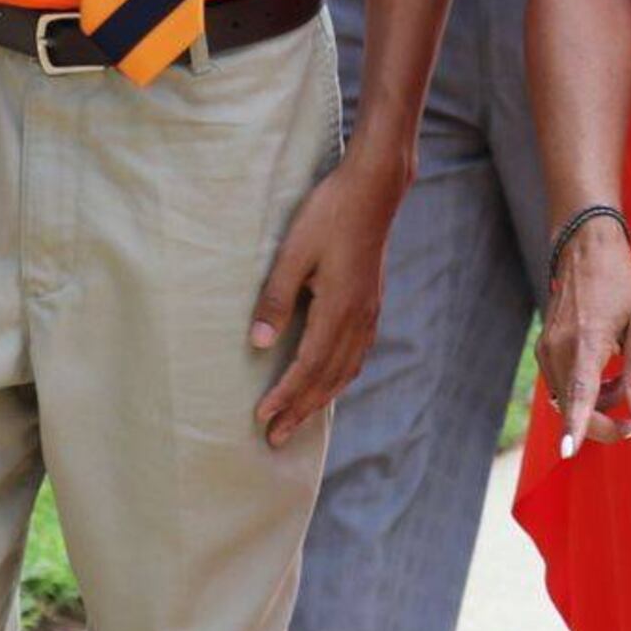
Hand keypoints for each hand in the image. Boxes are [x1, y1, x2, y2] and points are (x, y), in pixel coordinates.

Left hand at [250, 156, 401, 448]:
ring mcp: (369, 313)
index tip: (262, 418)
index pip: (308, 367)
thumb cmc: (329, 215)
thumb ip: (275, 299)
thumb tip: (257, 344)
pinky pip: (356, 355)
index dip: (285, 396)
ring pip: (345, 371)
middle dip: (301, 411)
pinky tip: (330, 382)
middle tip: (276, 439)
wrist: (373, 191)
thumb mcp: (293, 254)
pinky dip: (340, 378)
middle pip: (328, 379)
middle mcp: (358, 319)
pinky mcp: (372, 304)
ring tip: (299, 420)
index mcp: (339, 310)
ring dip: (321, 400)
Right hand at [537, 214, 630, 452]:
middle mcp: (558, 348)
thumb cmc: (621, 283)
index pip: (578, 394)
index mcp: (586, 341)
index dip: (575, 426)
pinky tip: (605, 371)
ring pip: (568, 399)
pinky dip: (585, 389)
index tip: (567, 453)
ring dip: (597, 403)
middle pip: (575, 407)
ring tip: (622, 378)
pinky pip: (563, 385)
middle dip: (605, 422)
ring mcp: (546, 348)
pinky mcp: (543, 348)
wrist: (585, 247)